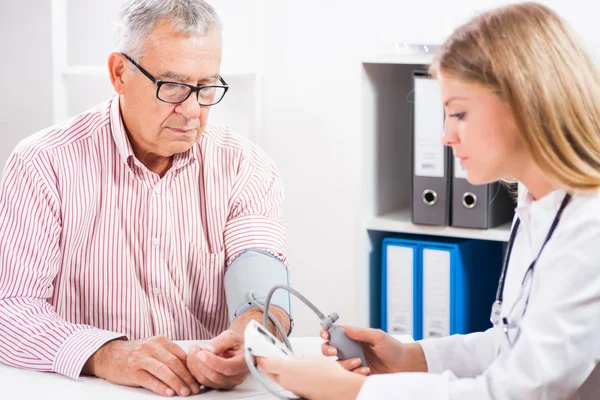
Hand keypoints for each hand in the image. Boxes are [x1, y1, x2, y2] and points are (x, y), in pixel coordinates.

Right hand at [83, 335, 199, 396]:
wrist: (108, 355)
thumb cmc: (135, 353)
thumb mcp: (153, 349)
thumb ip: (169, 355)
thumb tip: (190, 369)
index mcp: (160, 340)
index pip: (181, 355)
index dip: (192, 368)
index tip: (199, 379)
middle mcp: (151, 347)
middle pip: (174, 363)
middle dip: (187, 377)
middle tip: (194, 389)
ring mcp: (141, 358)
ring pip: (163, 371)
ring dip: (176, 383)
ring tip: (184, 393)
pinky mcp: (132, 370)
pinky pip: (149, 379)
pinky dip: (160, 387)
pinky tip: (169, 393)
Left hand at [186, 329, 248, 388]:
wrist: (238, 350)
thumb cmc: (236, 343)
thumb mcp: (231, 336)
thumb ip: (221, 342)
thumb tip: (208, 349)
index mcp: (244, 363)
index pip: (228, 368)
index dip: (213, 362)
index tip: (202, 352)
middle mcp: (236, 377)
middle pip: (215, 376)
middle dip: (200, 362)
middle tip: (194, 347)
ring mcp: (226, 383)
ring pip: (206, 379)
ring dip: (195, 365)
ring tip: (194, 350)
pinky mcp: (216, 385)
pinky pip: (201, 381)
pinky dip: (194, 370)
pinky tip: (194, 358)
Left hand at [257, 356, 365, 399]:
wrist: (340, 388)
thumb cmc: (328, 374)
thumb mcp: (311, 358)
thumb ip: (299, 359)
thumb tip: (297, 360)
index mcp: (286, 369)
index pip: (264, 363)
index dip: (260, 356)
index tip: (258, 350)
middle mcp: (286, 381)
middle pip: (268, 372)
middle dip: (266, 363)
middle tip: (267, 354)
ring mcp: (291, 389)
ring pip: (278, 378)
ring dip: (277, 371)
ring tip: (283, 362)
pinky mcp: (298, 394)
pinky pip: (288, 384)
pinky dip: (288, 377)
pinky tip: (296, 372)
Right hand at [321, 326, 426, 374]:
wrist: (404, 366)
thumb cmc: (394, 348)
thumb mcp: (379, 337)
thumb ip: (362, 333)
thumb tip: (346, 328)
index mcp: (353, 337)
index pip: (334, 333)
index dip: (326, 332)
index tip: (326, 334)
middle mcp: (350, 349)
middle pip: (329, 348)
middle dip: (328, 350)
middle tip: (335, 351)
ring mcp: (352, 362)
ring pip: (337, 363)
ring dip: (344, 363)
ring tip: (360, 362)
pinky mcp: (356, 374)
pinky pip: (347, 375)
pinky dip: (354, 373)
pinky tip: (366, 371)